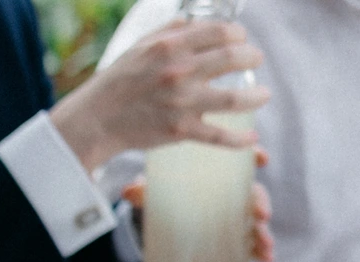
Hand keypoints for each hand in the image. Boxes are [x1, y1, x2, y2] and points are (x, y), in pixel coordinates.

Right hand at [52, 20, 268, 170]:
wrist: (96, 120)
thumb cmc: (117, 82)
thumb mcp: (139, 46)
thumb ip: (170, 31)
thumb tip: (197, 23)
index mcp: (170, 47)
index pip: (221, 32)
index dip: (238, 34)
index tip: (241, 40)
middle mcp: (179, 72)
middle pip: (234, 58)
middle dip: (253, 57)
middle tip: (255, 61)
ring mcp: (182, 103)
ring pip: (235, 98)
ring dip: (257, 96)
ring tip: (263, 95)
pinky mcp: (180, 130)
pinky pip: (217, 136)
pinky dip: (239, 139)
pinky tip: (252, 139)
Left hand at [123, 152, 272, 261]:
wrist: (159, 212)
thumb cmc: (161, 194)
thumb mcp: (153, 191)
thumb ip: (143, 192)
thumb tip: (127, 192)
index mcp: (214, 172)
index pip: (237, 158)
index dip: (252, 155)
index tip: (262, 159)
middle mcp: (228, 190)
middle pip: (251, 190)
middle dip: (260, 202)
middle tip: (261, 214)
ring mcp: (230, 211)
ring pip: (252, 218)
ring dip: (263, 231)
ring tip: (265, 245)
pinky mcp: (228, 232)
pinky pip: (247, 238)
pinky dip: (258, 248)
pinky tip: (267, 258)